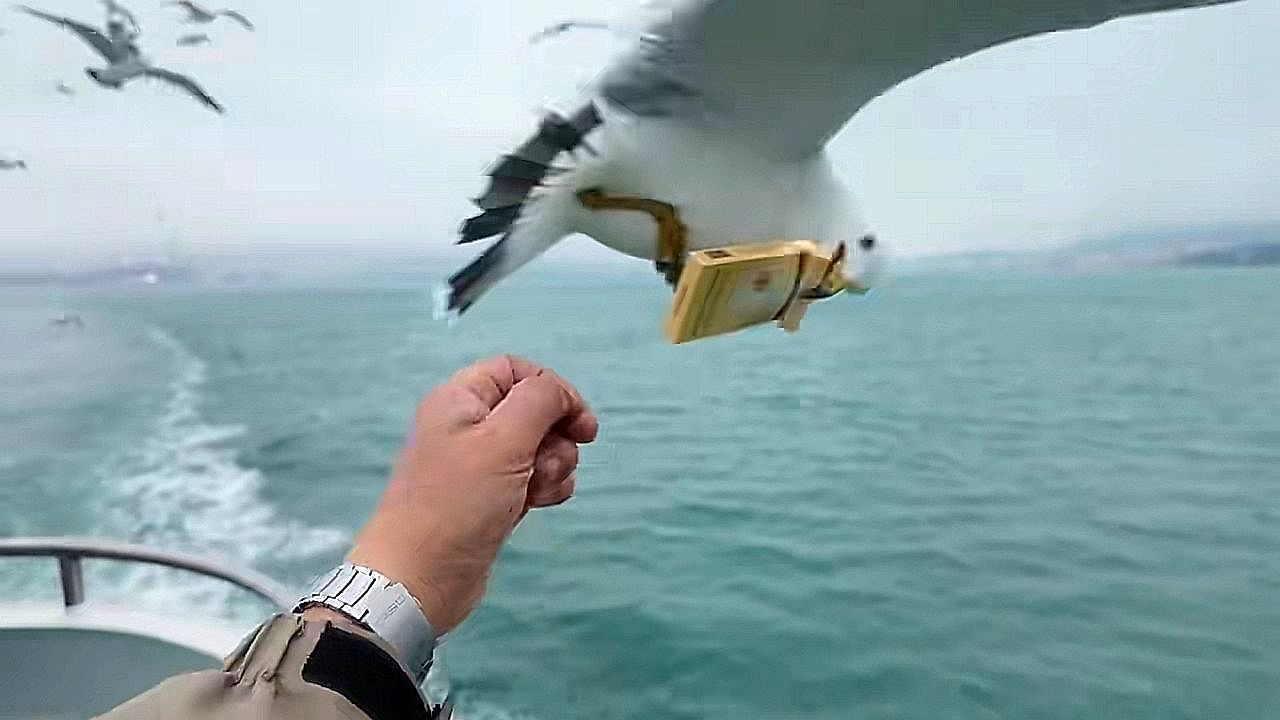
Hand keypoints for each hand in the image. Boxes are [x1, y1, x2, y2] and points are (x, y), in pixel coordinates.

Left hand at [345, 355, 597, 632]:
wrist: (420, 578)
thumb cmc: (458, 503)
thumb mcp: (503, 439)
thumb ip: (539, 401)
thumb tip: (560, 394)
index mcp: (460, 399)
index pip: (516, 370)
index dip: (553, 389)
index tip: (579, 421)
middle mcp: (468, 426)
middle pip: (533, 410)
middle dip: (556, 435)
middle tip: (555, 462)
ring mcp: (479, 465)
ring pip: (538, 447)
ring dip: (554, 465)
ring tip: (537, 490)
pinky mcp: (490, 499)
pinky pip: (531, 479)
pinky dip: (544, 488)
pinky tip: (537, 505)